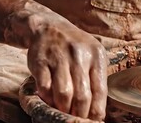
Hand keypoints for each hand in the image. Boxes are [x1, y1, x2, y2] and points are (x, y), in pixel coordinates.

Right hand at [4, 1, 106, 120]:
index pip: (100, 90)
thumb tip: (98, 110)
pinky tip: (51, 100)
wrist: (49, 27)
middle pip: (82, 95)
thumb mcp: (93, 55)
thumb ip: (97, 79)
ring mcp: (59, 58)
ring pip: (64, 93)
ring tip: (65, 112)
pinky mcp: (40, 61)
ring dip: (64, 108)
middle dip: (80, 113)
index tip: (95, 121)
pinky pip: (45, 87)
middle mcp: (79, 56)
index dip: (97, 110)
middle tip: (78, 120)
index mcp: (97, 56)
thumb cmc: (76, 47)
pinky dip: (48, 98)